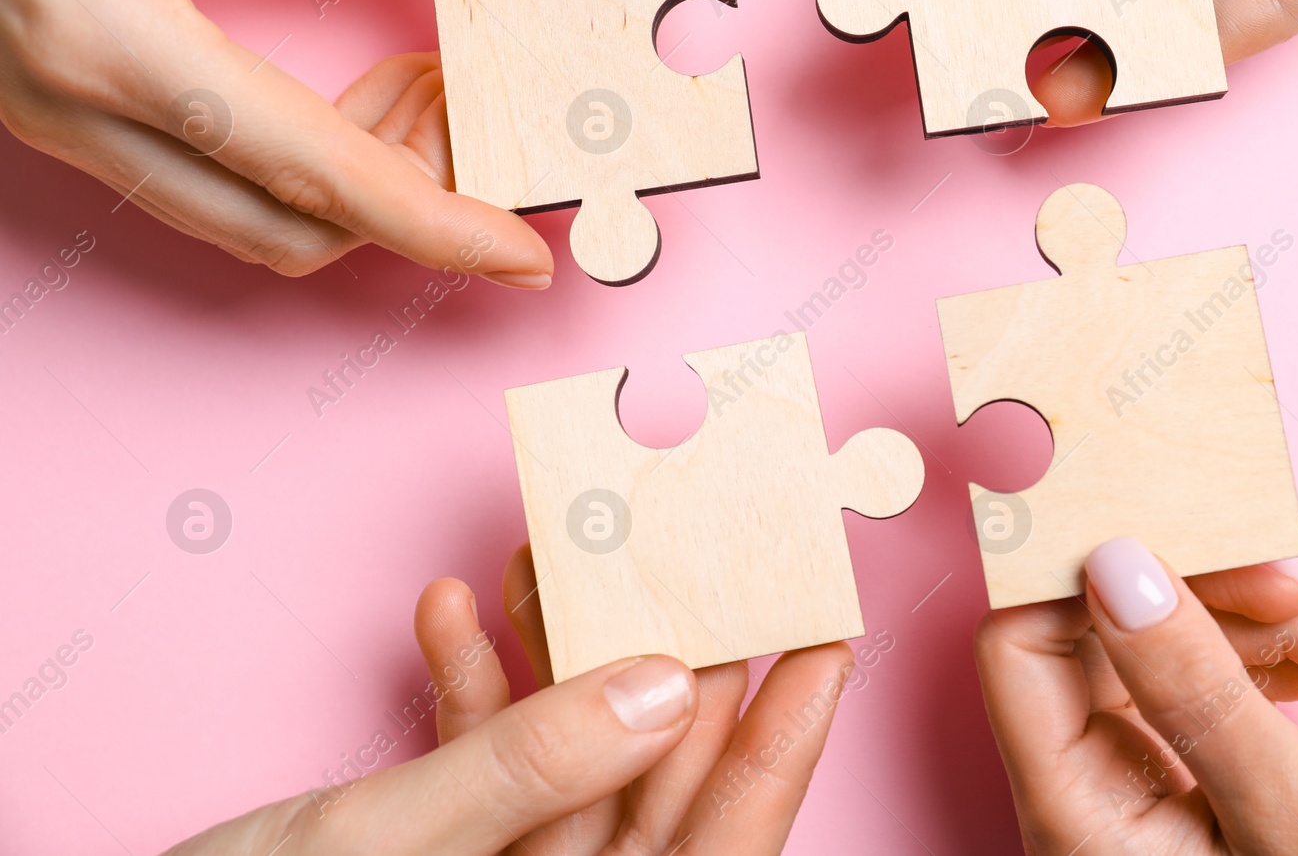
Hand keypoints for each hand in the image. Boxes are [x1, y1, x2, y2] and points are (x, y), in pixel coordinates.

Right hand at [0, 0, 552, 285]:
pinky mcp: (67, 123)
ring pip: (245, 219)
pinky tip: (343, 102)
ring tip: (419, 88)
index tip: (523, 255)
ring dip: (351, 183)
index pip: (319, 174)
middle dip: (406, 196)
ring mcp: (66, 132)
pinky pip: (204, 188)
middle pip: (291, 228)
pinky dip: (293, 168)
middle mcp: (86, 116)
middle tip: (469, 107)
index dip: (437, 224)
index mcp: (119, 45)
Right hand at [162, 545, 852, 854]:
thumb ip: (532, 766)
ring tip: (561, 554)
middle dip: (667, 646)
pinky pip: (483, 761)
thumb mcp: (394, 844)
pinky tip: (454, 612)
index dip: (787, 733)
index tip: (830, 631)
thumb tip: (664, 687)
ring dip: (558, 648)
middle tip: (701, 545)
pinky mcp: (446, 845)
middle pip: (654, 768)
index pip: (726, 832)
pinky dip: (471, 687)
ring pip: (569, 750)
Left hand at [975, 538, 1297, 853]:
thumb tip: (1112, 563)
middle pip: (1117, 632)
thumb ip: (1198, 689)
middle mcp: (1096, 790)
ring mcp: (1153, 777)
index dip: (1085, 575)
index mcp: (1075, 814)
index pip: (1021, 648)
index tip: (1174, 522)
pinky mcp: (1209, 768)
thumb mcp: (1293, 817)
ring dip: (1296, 635)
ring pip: (1191, 644)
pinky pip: (1235, 679)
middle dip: (1230, 602)